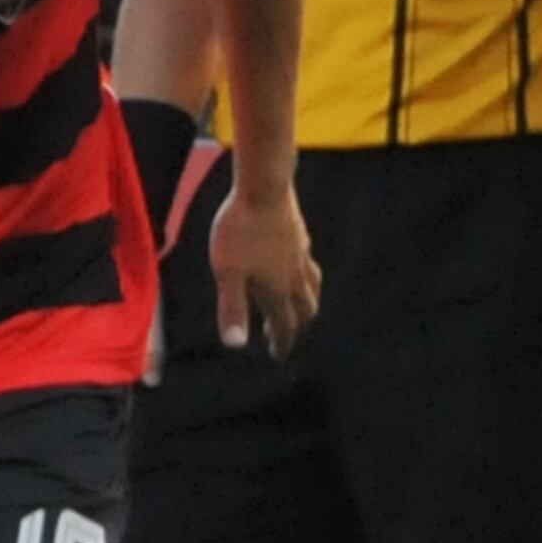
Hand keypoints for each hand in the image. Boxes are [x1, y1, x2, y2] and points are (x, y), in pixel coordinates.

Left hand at [207, 178, 315, 354]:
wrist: (263, 188)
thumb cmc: (239, 230)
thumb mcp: (228, 272)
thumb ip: (233, 308)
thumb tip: (235, 345)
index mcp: (277, 288)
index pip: (285, 325)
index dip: (282, 342)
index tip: (278, 354)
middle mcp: (294, 275)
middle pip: (305, 308)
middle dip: (297, 325)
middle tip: (283, 332)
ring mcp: (300, 253)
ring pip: (313, 285)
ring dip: (307, 301)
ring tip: (298, 304)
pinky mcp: (299, 234)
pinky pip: (308, 262)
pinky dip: (305, 274)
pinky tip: (295, 265)